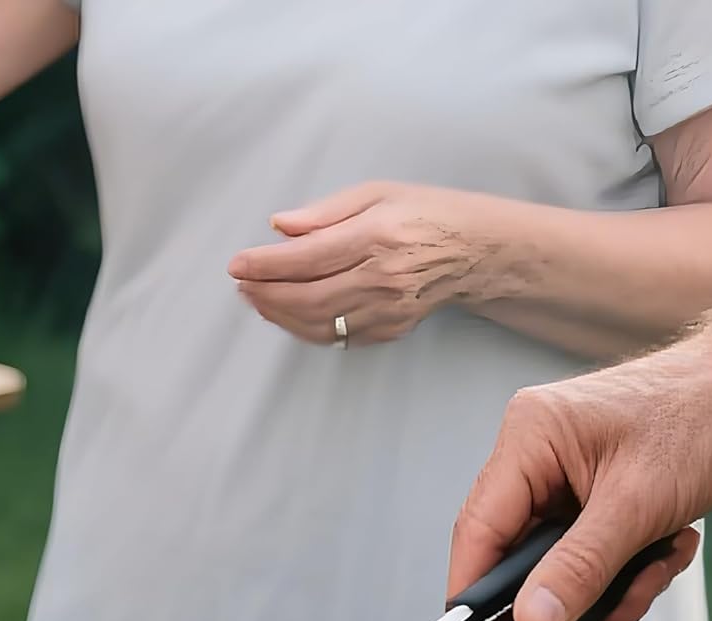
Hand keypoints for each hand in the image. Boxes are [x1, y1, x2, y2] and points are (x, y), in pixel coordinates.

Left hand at [228, 181, 482, 346]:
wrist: (473, 251)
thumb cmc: (423, 213)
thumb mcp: (377, 192)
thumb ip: (325, 212)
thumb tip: (279, 226)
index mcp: (376, 236)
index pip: (307, 257)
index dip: (266, 265)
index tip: (238, 264)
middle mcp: (381, 278)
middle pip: (308, 298)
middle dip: (266, 294)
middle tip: (241, 285)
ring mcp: (387, 310)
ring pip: (319, 324)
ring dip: (280, 315)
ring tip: (256, 299)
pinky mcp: (389, 329)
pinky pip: (337, 337)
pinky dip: (305, 329)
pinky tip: (287, 314)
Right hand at [447, 337, 711, 620]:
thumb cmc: (703, 416)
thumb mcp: (636, 505)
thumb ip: (579, 569)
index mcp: (530, 438)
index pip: (479, 529)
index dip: (481, 592)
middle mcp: (538, 455)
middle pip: (521, 556)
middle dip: (570, 595)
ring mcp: (566, 478)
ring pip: (560, 566)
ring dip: (609, 587)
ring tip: (654, 570)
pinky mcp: (594, 496)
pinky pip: (591, 557)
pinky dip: (628, 571)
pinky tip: (665, 550)